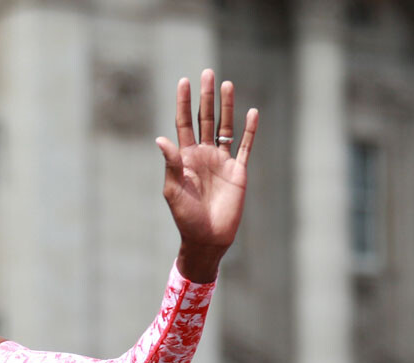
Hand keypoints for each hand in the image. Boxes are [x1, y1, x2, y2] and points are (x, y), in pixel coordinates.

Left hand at [155, 69, 258, 281]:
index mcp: (184, 158)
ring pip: (225, 127)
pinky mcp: (238, 171)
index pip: (184, 123)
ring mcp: (221, 161)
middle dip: (205, 97)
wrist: (207, 238)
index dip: (183, 103)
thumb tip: (161, 138)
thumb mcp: (173, 190)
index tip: (184, 81)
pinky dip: (249, 130)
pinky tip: (252, 112)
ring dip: (226, 106)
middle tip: (207, 73)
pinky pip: (245, 146)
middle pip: (205, 119)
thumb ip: (170, 164)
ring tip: (227, 84)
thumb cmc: (185, 217)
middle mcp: (203, 155)